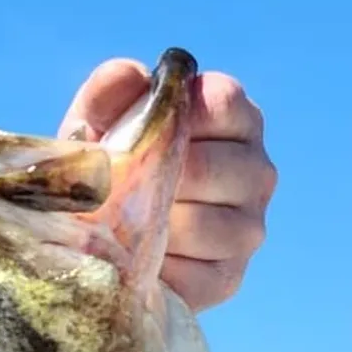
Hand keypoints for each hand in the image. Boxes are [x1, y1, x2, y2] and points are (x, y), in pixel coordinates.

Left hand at [58, 59, 274, 310]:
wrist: (95, 238)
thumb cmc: (107, 166)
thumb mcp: (97, 124)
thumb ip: (111, 93)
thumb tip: (132, 74)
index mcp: (236, 121)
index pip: (221, 103)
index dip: (171, 117)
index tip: (132, 133)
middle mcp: (256, 171)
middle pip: (209, 167)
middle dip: (152, 180)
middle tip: (113, 190)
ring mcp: (249, 228)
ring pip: (204, 225)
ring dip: (151, 229)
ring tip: (119, 227)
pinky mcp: (229, 278)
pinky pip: (194, 276)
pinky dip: (156, 271)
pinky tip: (133, 263)